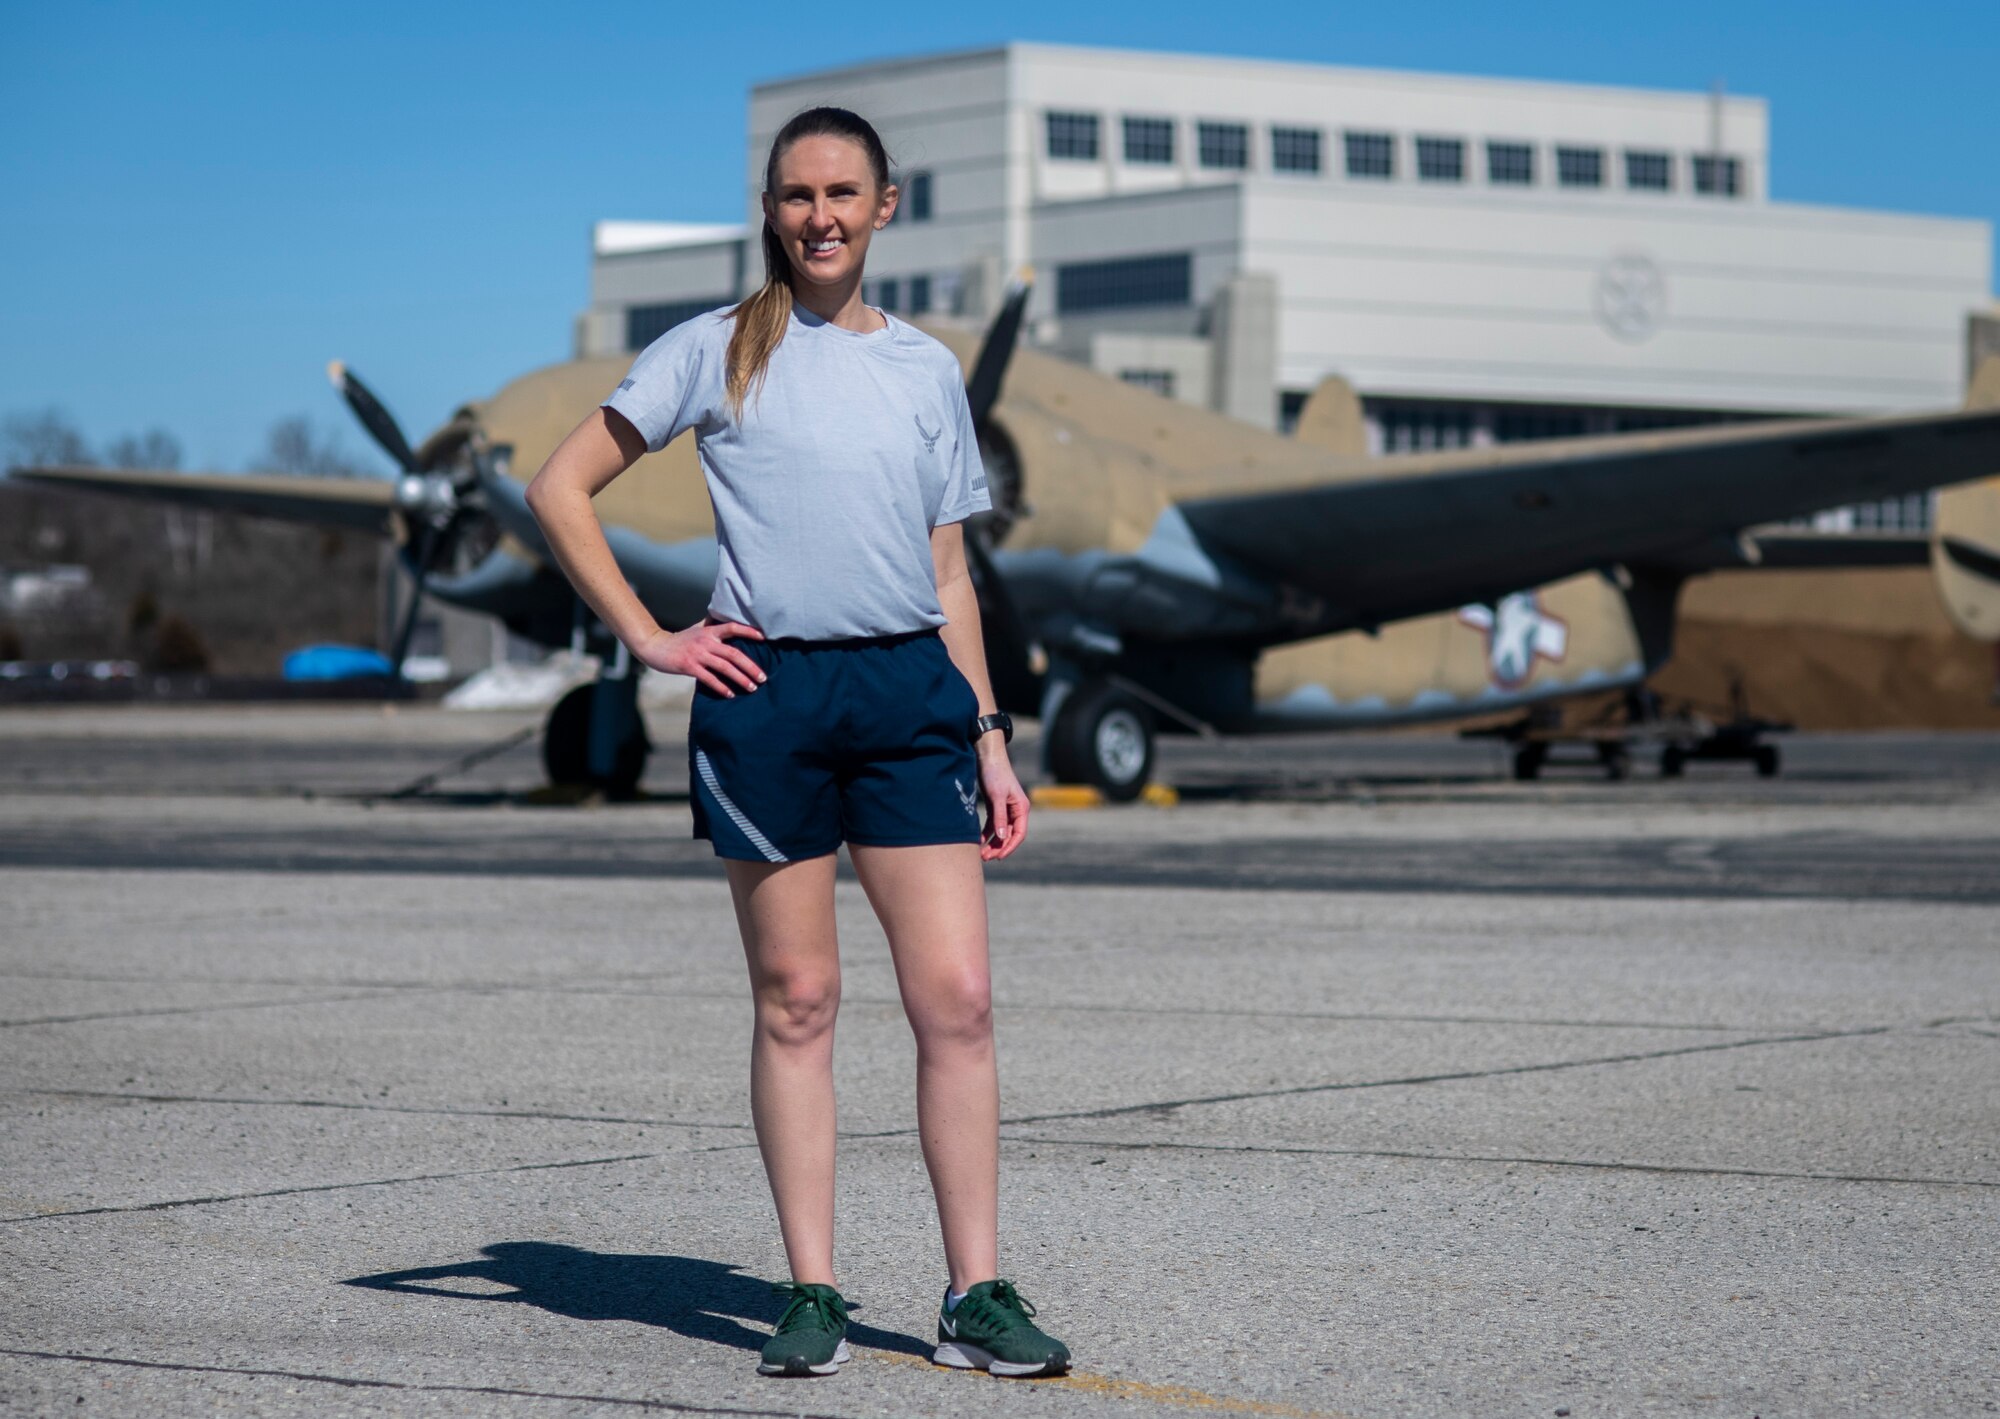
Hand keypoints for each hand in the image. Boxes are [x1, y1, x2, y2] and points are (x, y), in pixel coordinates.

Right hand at [633, 617, 764, 697]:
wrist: (655, 646)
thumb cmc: (679, 640)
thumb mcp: (696, 629)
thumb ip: (712, 627)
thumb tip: (728, 624)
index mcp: (709, 631)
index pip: (732, 627)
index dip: (748, 631)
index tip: (764, 638)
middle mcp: (705, 641)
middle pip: (734, 653)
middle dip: (751, 666)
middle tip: (763, 678)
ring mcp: (697, 654)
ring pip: (724, 667)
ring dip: (740, 678)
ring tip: (752, 687)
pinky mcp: (689, 666)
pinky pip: (709, 678)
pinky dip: (721, 687)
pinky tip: (730, 694)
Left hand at [976, 745, 1029, 860]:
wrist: (987, 756)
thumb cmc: (995, 773)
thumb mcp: (997, 796)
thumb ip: (1000, 817)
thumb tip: (1002, 837)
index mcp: (1022, 808)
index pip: (1019, 833)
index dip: (1010, 847)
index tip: (999, 857)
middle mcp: (1016, 810)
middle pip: (1009, 835)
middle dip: (999, 847)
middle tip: (986, 858)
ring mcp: (1005, 809)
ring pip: (1000, 832)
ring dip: (992, 843)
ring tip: (981, 854)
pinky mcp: (995, 806)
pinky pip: (992, 825)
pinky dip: (986, 834)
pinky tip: (978, 841)